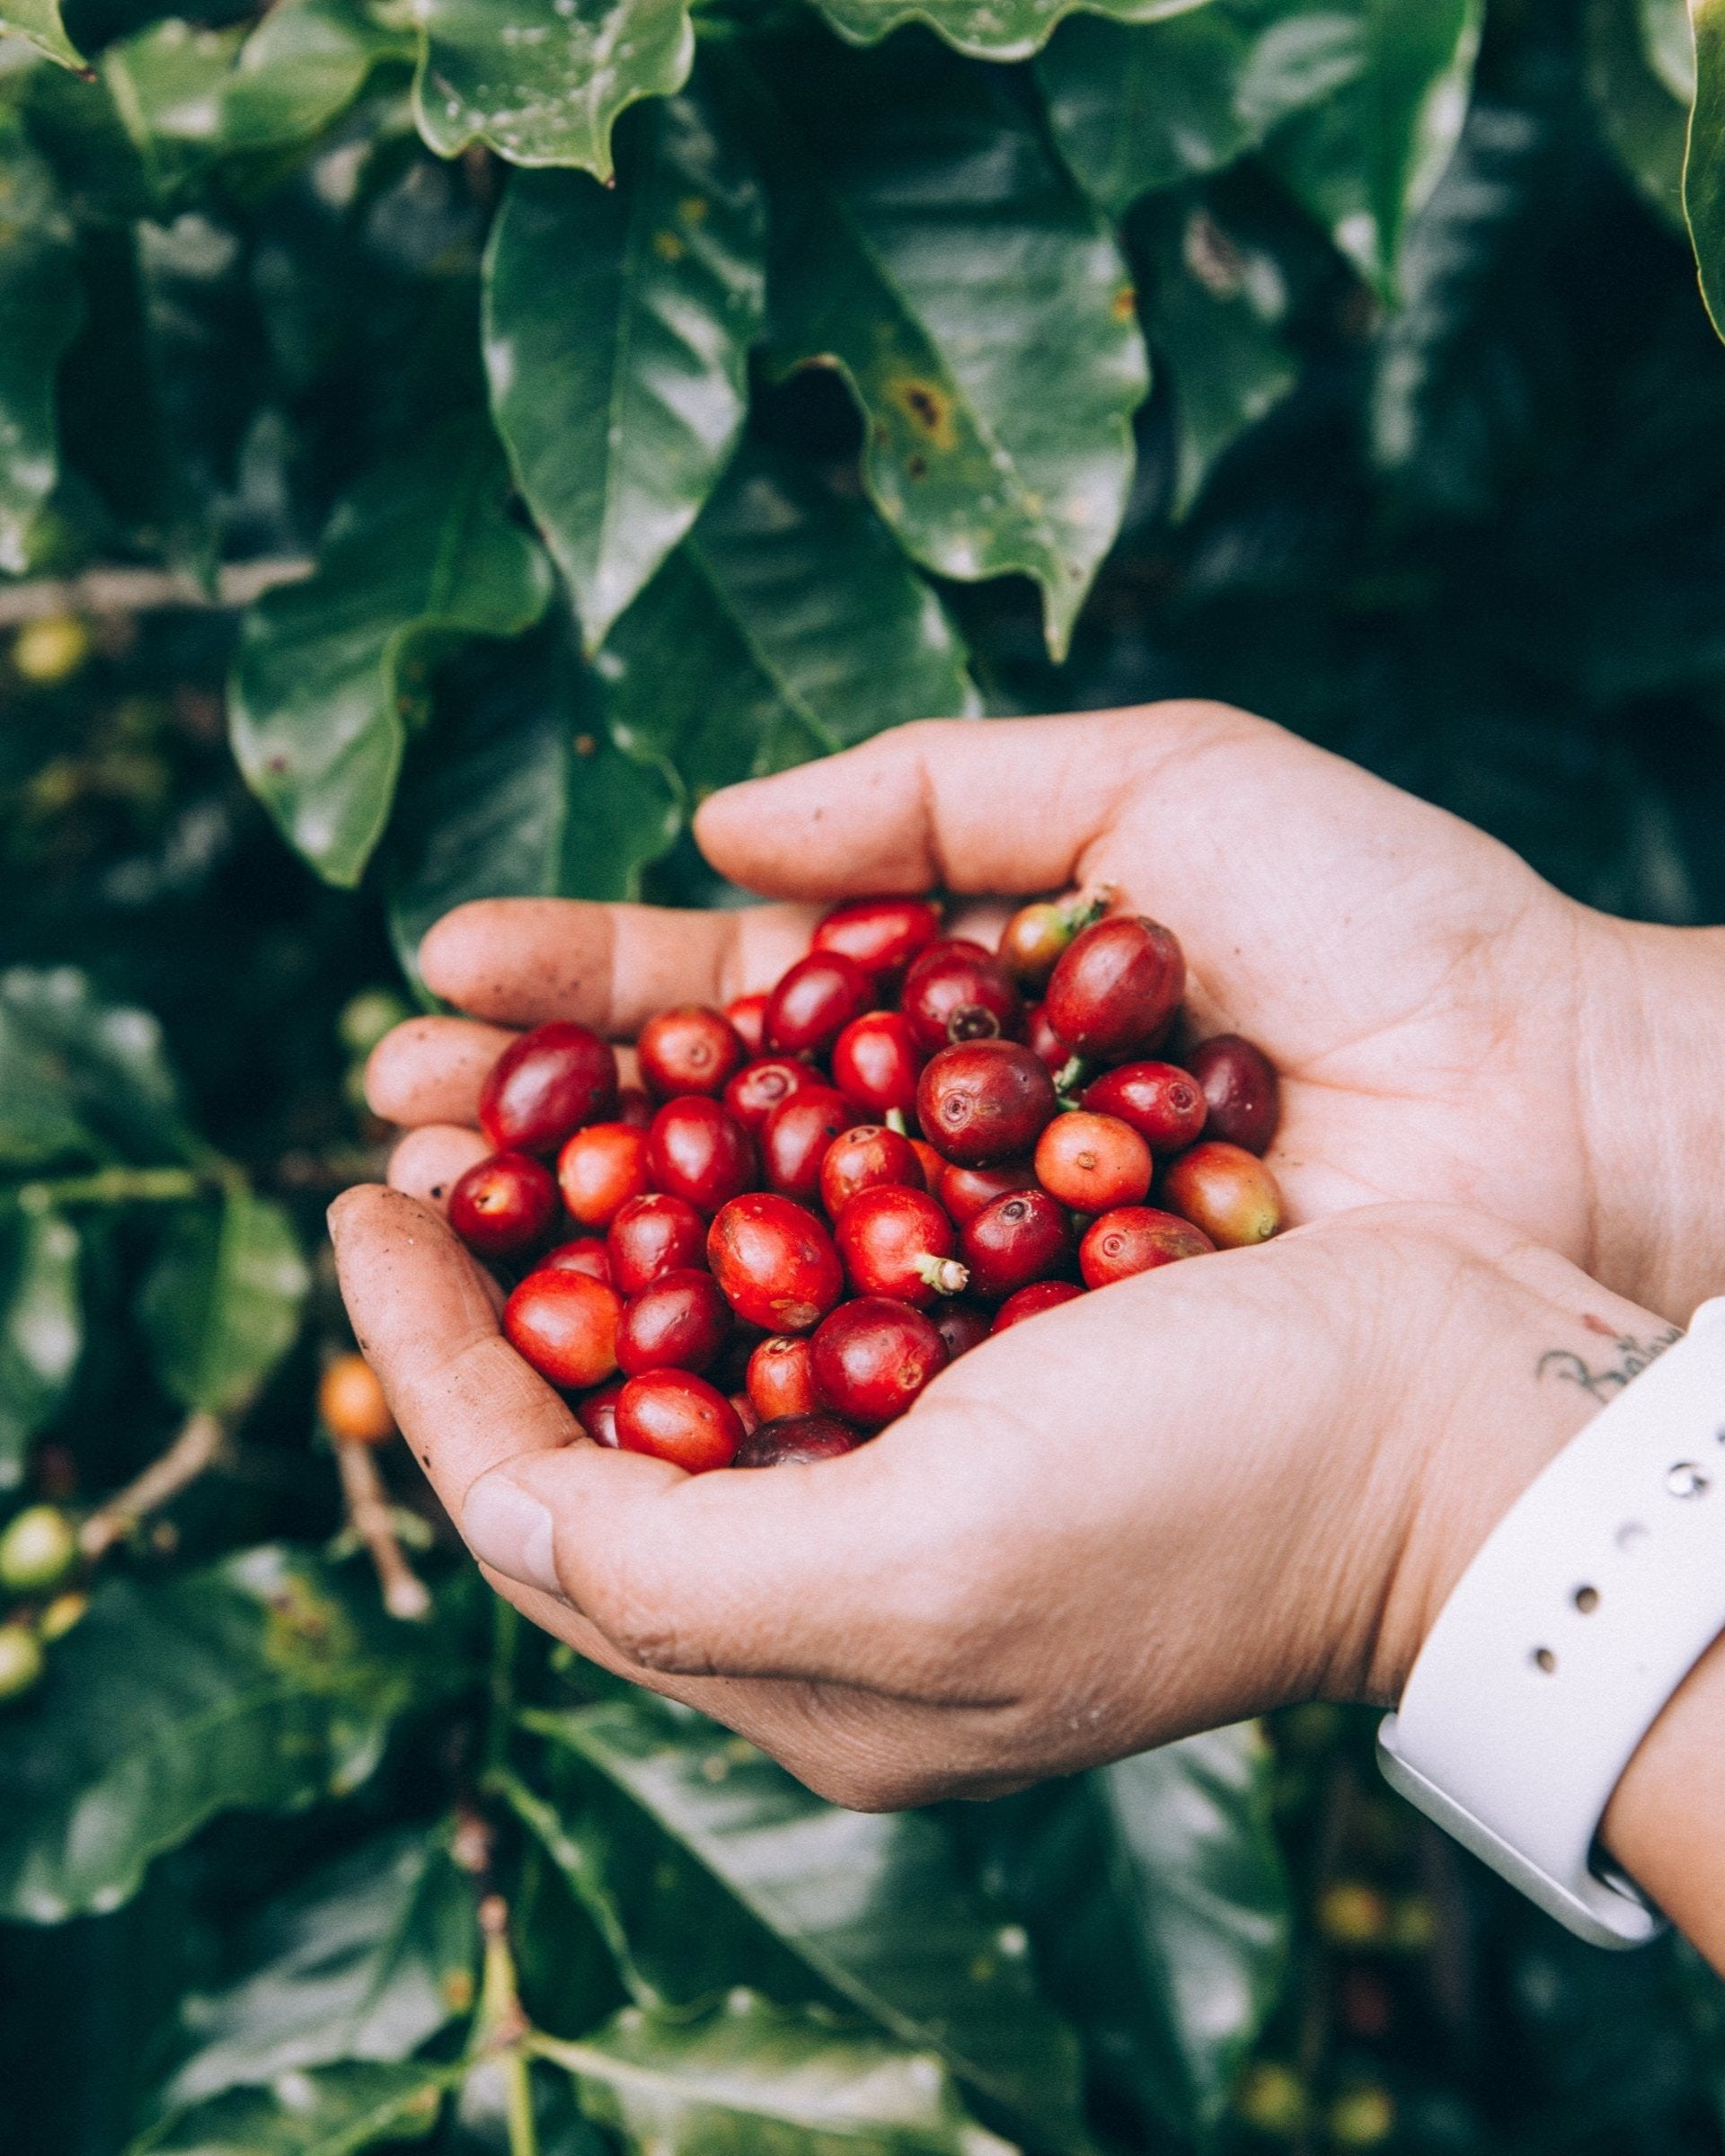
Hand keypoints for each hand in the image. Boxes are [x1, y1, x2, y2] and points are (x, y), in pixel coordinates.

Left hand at [329, 1183, 1652, 1809]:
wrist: (1467, 1421)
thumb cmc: (1220, 1493)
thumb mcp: (935, 1559)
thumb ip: (685, 1570)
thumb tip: (500, 1525)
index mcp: (815, 1662)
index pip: (544, 1515)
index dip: (428, 1361)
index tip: (356, 1204)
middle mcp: (853, 1579)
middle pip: (602, 1427)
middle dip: (493, 1275)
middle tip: (411, 1124)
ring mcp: (929, 1477)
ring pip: (694, 1343)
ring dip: (593, 1217)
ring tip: (511, 1097)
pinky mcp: (999, 1382)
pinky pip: (812, 1287)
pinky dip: (730, 1195)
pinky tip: (695, 1100)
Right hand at [368, 706, 1724, 1320]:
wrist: (1568, 1116)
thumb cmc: (1393, 939)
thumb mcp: (1165, 792)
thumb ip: (935, 792)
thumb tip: (711, 826)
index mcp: (948, 1024)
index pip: (724, 1007)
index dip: (582, 990)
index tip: (443, 972)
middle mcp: (934, 1171)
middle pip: (691, 1150)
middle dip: (531, 1124)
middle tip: (387, 1106)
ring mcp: (972, 1301)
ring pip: (728, 1282)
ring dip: (567, 1249)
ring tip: (417, 1209)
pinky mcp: (1021, 1417)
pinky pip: (830, 1397)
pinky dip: (704, 1373)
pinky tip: (572, 1346)